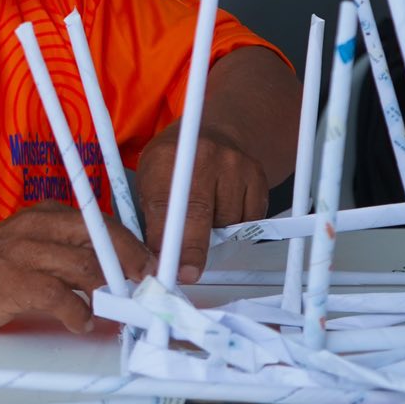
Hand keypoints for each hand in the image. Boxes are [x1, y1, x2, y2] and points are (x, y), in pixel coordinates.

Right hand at [0, 203, 151, 333]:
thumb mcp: (32, 241)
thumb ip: (67, 249)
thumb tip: (111, 269)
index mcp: (47, 215)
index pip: (101, 223)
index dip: (131, 245)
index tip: (149, 265)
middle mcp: (39, 227)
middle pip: (101, 239)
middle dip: (130, 264)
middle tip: (143, 287)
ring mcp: (26, 253)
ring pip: (85, 267)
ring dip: (108, 291)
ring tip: (116, 308)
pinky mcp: (15, 282)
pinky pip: (60, 297)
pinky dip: (78, 313)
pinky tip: (80, 322)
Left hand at [135, 125, 269, 284]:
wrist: (210, 132)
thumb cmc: (173, 164)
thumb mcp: (148, 182)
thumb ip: (152, 219)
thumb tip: (157, 260)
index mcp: (168, 158)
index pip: (169, 208)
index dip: (171, 243)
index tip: (172, 269)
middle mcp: (204, 157)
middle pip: (202, 217)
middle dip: (194, 251)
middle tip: (188, 271)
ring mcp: (234, 165)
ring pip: (228, 223)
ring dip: (215, 235)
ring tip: (203, 219)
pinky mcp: (257, 176)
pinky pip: (250, 219)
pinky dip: (236, 225)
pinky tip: (222, 210)